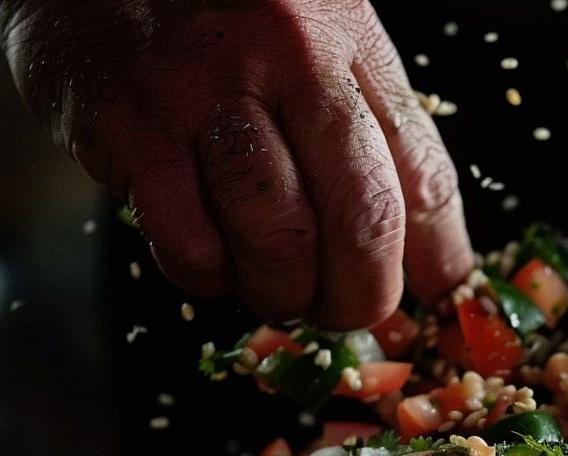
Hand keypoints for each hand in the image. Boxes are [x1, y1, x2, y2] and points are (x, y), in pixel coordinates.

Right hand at [0, 0, 472, 327]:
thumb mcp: (312, 36)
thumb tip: (426, 253)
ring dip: (284, 294)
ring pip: (278, 239)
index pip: (423, 172)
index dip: (439, 256)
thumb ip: (367, 126)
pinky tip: (209, 260)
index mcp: (346, 40)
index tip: (438, 296)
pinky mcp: (128, 125)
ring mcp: (203, 90)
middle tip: (348, 313)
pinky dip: (209, 277)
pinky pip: (189, 244)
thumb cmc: (214, 9)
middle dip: (364, 295)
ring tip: (276, 292)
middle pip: (362, 217)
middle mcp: (286, 57)